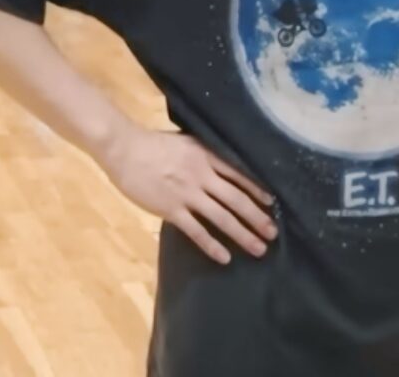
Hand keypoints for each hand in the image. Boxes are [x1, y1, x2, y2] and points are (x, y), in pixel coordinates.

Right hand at [104, 126, 276, 265]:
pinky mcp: (171, 209)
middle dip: (257, 217)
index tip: (272, 203)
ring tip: (259, 248)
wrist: (125, 149)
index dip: (257, 190)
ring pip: (222, 217)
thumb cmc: (154, 143)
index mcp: (207, 155)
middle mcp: (203, 175)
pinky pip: (196, 231)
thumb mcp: (187, 141)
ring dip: (242, 234)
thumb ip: (204, 154)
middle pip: (237, 199)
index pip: (240, 175)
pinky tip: (224, 257)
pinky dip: (212, 245)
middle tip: (273, 233)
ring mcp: (188, 193)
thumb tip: (221, 164)